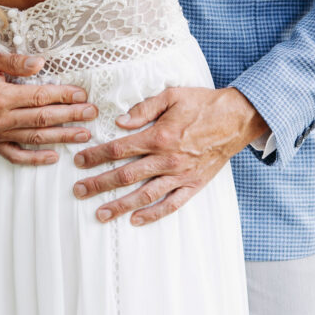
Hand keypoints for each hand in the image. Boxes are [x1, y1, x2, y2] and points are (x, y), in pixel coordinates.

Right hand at [0, 50, 97, 164]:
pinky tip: (52, 157)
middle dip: (71, 116)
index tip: (83, 94)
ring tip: (83, 135)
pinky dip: (33, 159)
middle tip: (92, 114)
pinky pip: (13, 155)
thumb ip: (15, 61)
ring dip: (60, 137)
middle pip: (42, 118)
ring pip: (33, 138)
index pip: (41, 97)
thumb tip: (41, 63)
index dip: (64, 96)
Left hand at [72, 86, 267, 224]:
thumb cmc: (203, 104)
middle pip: (126, 175)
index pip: (120, 149)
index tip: (80, 162)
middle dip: (99, 184)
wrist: (235, 119)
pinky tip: (136, 220)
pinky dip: (153, 214)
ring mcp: (181, 175)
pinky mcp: (194, 185)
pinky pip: (171, 204)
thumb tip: (120, 121)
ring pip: (145, 194)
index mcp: (159, 136)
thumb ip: (144, 108)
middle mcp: (167, 159)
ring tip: (100, 214)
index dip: (96, 156)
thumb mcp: (172, 95)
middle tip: (79, 192)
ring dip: (120, 205)